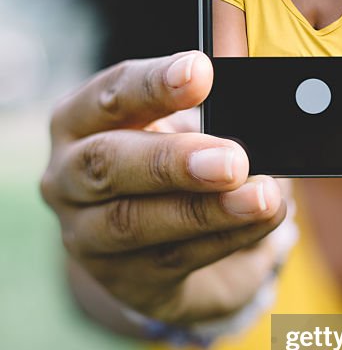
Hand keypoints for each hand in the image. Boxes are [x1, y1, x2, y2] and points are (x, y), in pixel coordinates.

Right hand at [41, 51, 287, 325]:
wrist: (144, 248)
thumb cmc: (166, 167)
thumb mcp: (179, 133)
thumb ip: (212, 120)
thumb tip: (266, 120)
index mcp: (80, 120)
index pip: (110, 94)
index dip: (154, 84)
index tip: (201, 71)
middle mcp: (68, 175)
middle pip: (109, 163)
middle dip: (174, 160)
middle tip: (233, 160)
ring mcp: (86, 233)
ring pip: (136, 221)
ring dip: (206, 209)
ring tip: (260, 198)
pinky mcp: (122, 277)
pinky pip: (173, 258)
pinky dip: (225, 237)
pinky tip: (261, 221)